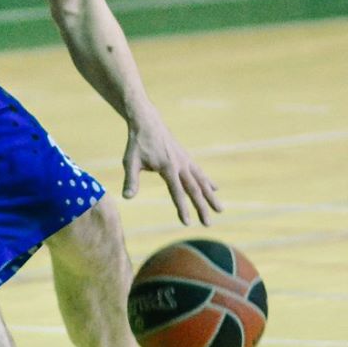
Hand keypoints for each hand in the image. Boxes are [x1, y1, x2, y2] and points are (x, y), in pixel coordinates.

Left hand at [122, 111, 221, 226]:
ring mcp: (186, 160)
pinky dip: (208, 181)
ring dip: (211, 196)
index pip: (177, 192)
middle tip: (208, 224)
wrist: (148, 122)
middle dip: (202, 207)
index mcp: (167, 167)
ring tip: (221, 210)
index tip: (187, 223)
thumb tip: (127, 198)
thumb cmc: (137, 143)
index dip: (182, 208)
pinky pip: (200, 172)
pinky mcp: (186, 157)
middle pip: (194, 189)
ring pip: (201, 181)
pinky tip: (215, 188)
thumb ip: (130, 180)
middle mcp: (180, 164)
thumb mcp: (130, 161)